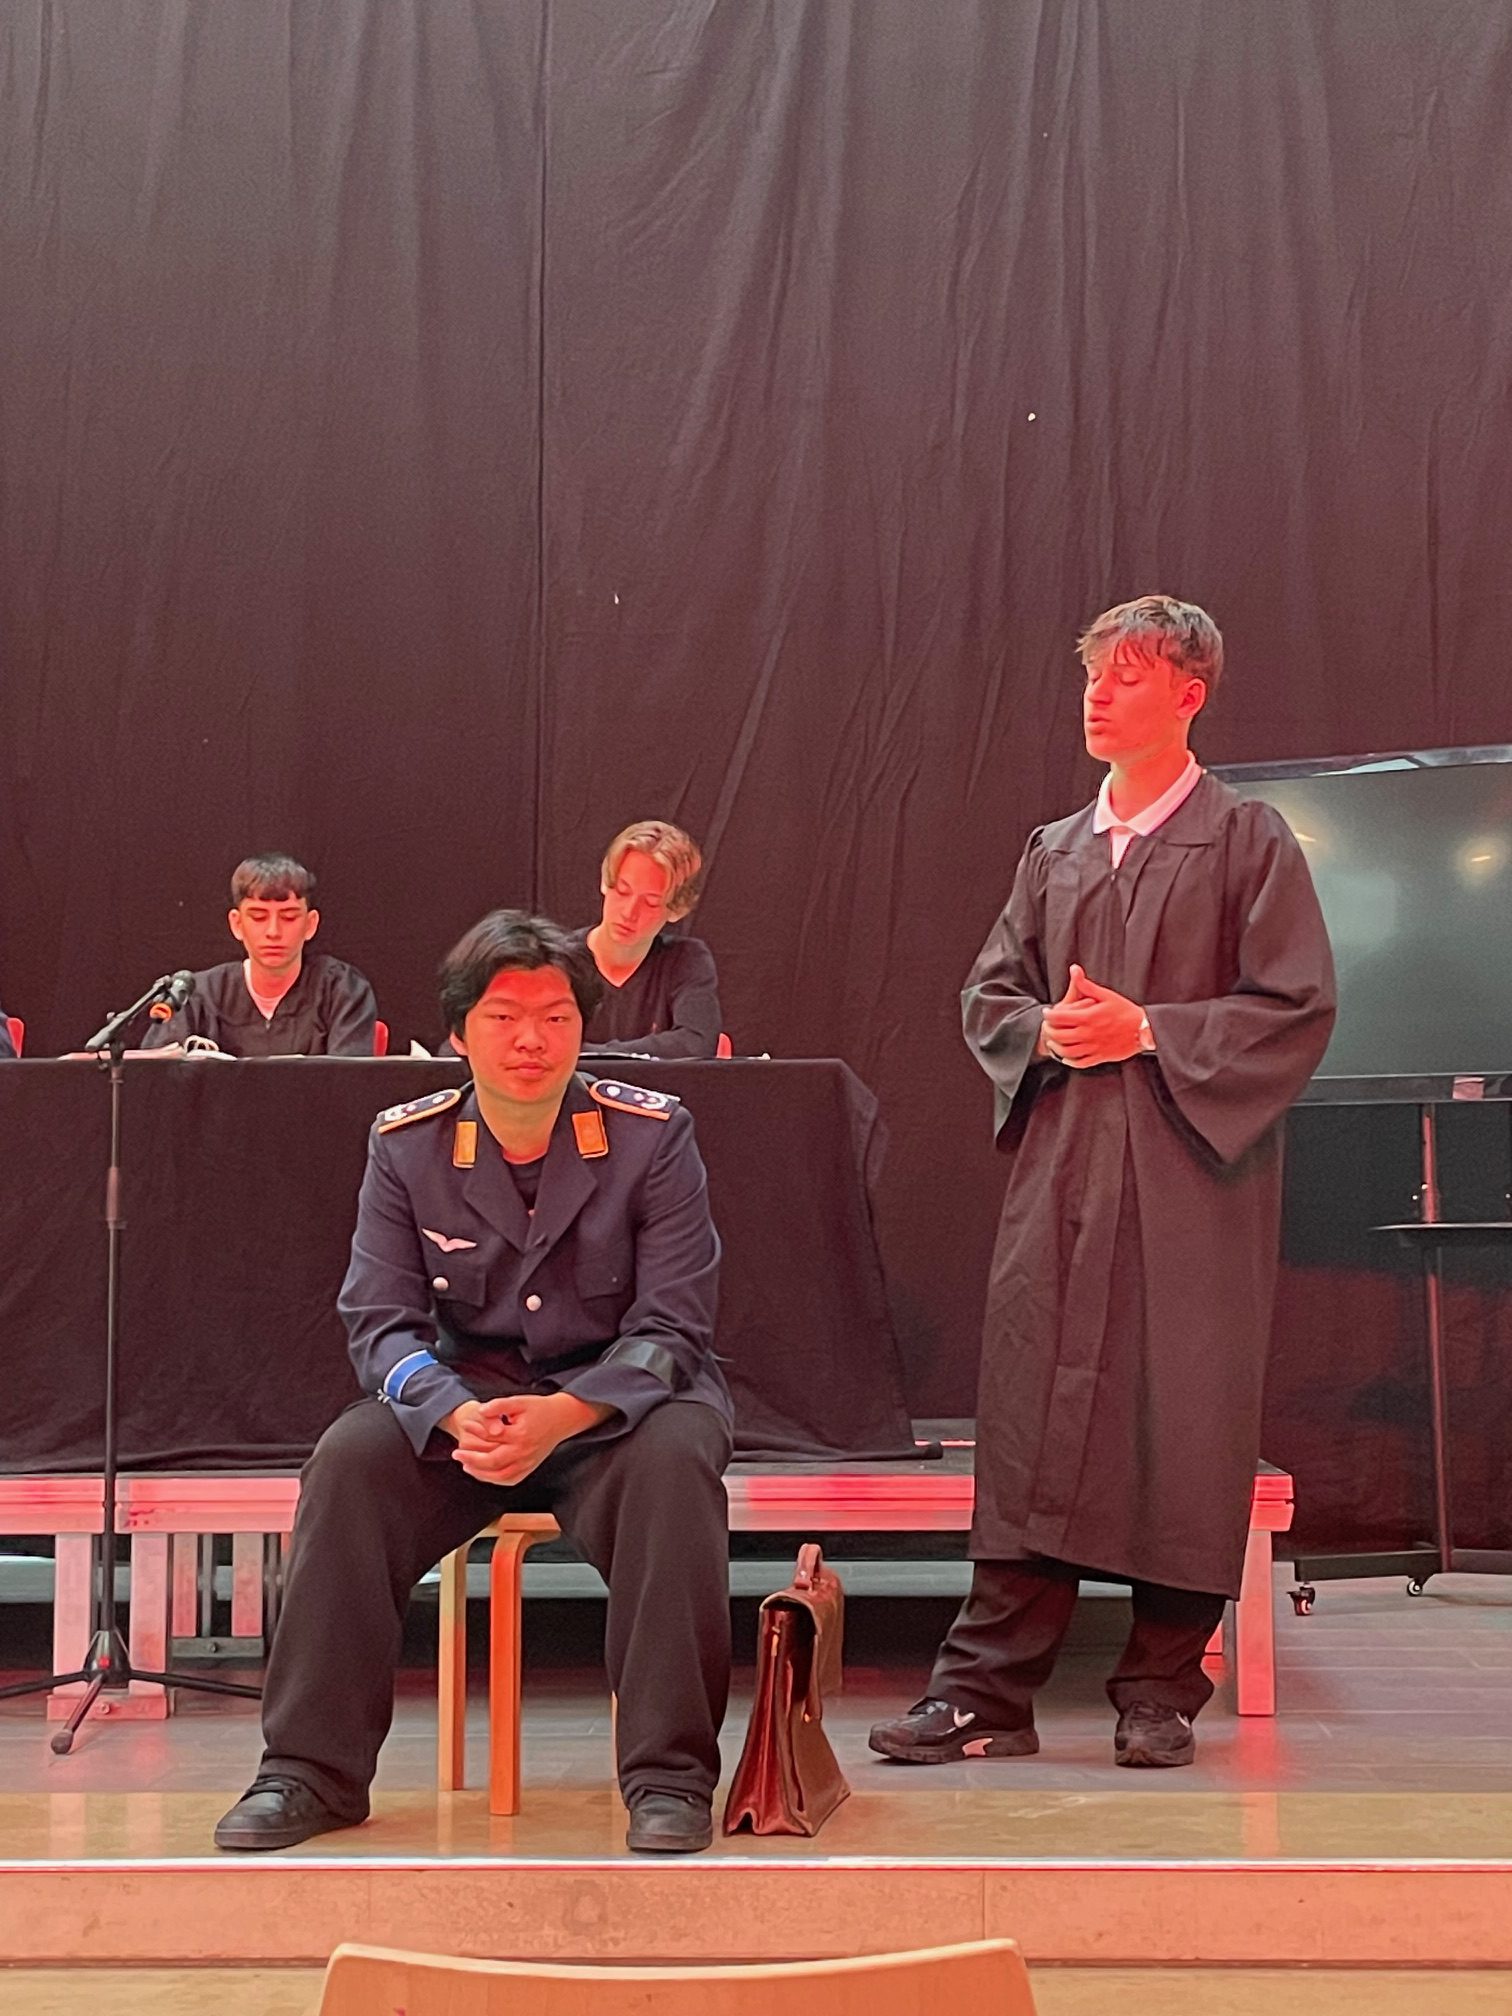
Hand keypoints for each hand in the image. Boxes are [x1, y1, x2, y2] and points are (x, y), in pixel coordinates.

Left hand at [445, 1392, 609, 1486]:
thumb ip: (499, 1406)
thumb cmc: (540, 1408)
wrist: (562, 1418)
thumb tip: (481, 1411)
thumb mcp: (519, 1401)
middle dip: (472, 1460)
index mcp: (520, 1435)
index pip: (491, 1437)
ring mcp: (528, 1463)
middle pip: (493, 1462)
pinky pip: (510, 1480)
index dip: (475, 1432)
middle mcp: (524, 1452)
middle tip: (456, 1454)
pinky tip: (485, 1474)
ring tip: (467, 1466)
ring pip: (500, 1476)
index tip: (464, 1426)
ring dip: (481, 1474)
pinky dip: (495, 1480)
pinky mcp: (530, 1468)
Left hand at [1041, 964, 1144, 1067]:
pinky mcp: (1100, 1057)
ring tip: (1053, 1041)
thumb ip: (1086, 985)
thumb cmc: (1125, 1010)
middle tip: (1047, 1026)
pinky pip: (1080, 1063)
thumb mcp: (1106, 995)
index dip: (1048, 1015)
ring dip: (1056, 1046)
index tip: (1047, 1012)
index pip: (1058, 1017)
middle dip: (1049, 1030)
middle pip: (1059, 1035)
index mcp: (1087, 1017)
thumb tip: (1074, 969)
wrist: (1144, 1029)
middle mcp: (1088, 1034)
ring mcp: (1093, 1047)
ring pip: (1066, 1051)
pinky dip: (1070, 1061)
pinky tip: (1066, 1057)